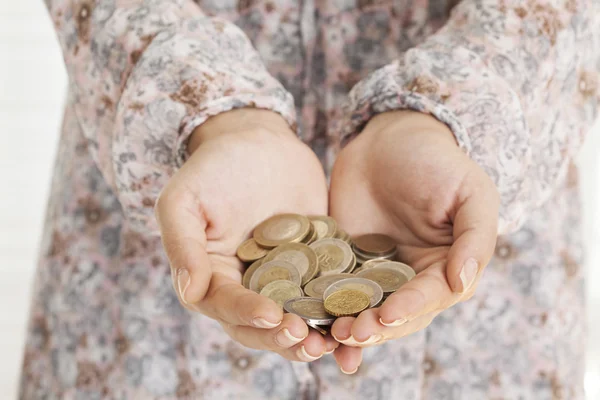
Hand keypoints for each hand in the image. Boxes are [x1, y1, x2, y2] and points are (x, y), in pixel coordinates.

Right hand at [155, 109, 338, 361]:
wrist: (259, 141)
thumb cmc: (214, 166)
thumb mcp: (184, 199)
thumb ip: (182, 244)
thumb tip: (189, 292)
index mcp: (213, 276)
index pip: (226, 306)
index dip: (247, 315)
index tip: (272, 316)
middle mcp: (247, 286)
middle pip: (261, 326)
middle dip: (283, 338)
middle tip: (308, 339)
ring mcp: (283, 279)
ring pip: (296, 318)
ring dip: (313, 335)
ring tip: (333, 342)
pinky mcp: (315, 266)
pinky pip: (326, 293)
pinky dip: (339, 309)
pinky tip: (358, 314)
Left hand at [328, 111, 498, 371]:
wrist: (388, 139)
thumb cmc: (437, 161)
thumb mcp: (470, 193)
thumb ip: (475, 238)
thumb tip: (462, 283)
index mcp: (445, 269)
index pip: (429, 298)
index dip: (409, 309)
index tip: (386, 317)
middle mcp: (411, 279)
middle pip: (394, 316)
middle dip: (374, 328)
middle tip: (351, 333)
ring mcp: (374, 274)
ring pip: (363, 310)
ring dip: (348, 328)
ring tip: (329, 337)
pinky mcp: (342, 263)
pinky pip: (332, 290)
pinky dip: (323, 310)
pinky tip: (309, 324)